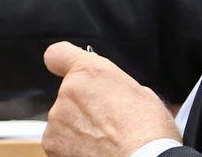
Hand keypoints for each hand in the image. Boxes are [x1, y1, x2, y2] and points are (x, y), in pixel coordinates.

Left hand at [42, 41, 180, 156]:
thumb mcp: (140, 93)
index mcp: (90, 72)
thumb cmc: (149, 133)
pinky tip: (96, 152)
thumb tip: (111, 93)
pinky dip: (73, 148)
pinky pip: (61, 142)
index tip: (63, 68)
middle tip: (108, 121)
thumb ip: (114, 86)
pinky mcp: (52, 146)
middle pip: (69, 95)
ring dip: (78, 128)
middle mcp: (68, 93)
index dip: (62, 62)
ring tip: (105, 141)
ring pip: (64, 120)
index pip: (57, 54)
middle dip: (83, 106)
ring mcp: (57, 121)